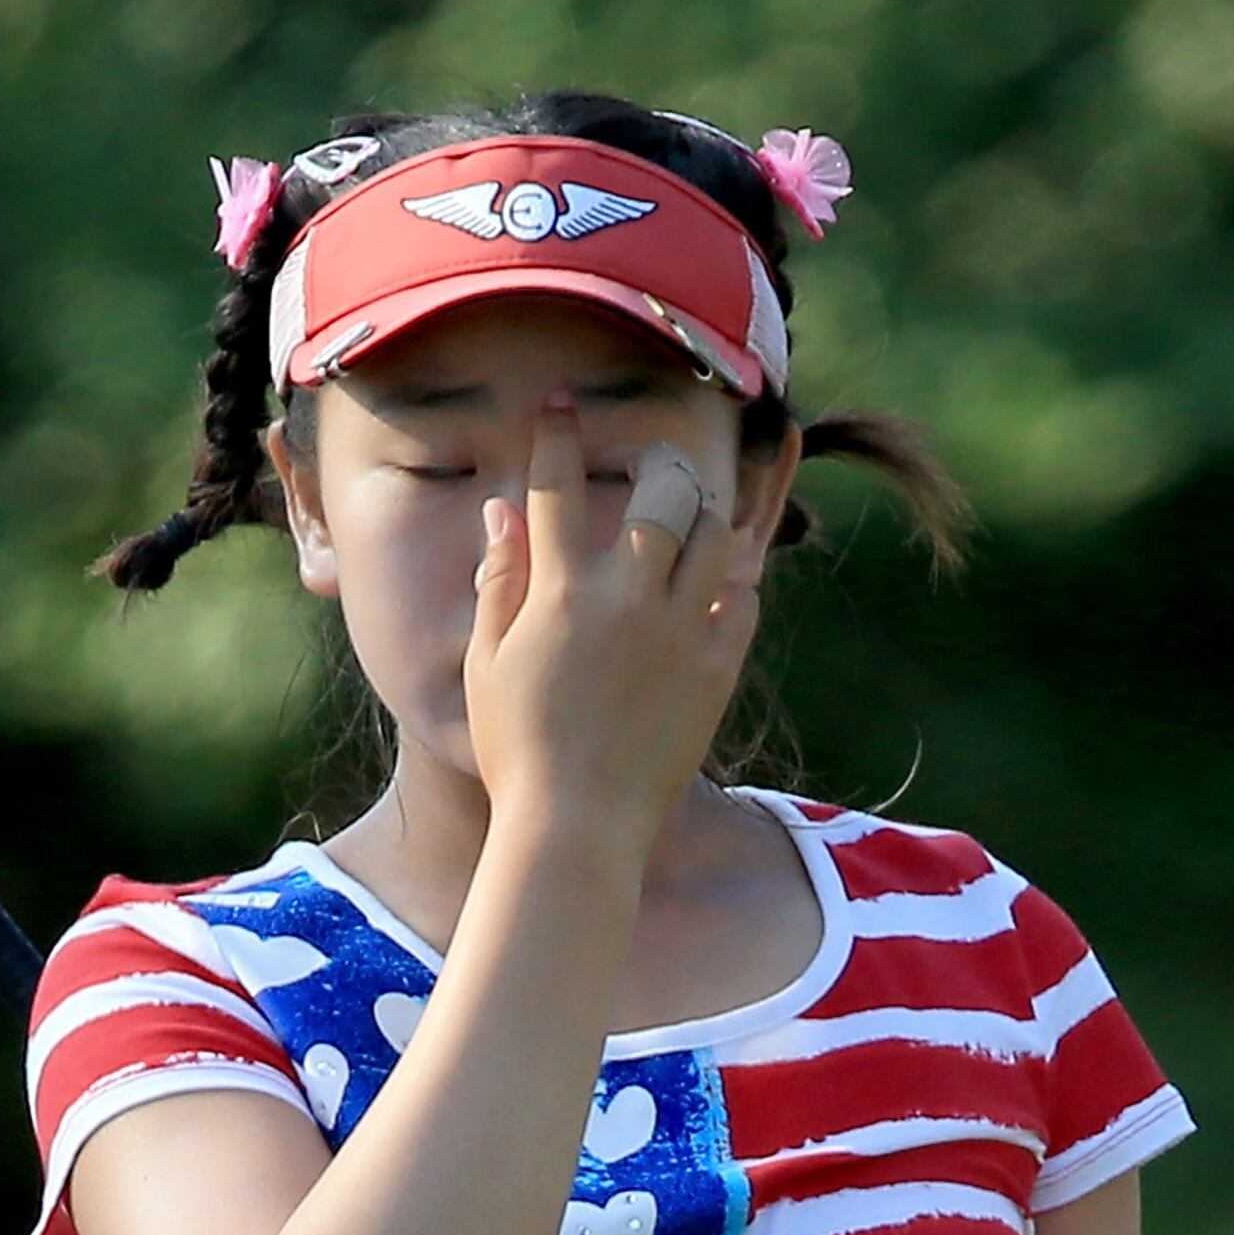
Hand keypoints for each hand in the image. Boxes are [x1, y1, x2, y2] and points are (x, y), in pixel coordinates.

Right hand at [459, 395, 764, 863]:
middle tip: (648, 470)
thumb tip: (504, 512)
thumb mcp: (489, 664)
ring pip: (714, 532)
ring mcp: (681, 631)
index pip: (558, 485)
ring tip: (688, 522)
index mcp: (562, 593)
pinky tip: (712, 587)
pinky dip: (732, 581)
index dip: (557, 434)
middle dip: (654, 466)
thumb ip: (500, 581)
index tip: (560, 404)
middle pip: (659, 490)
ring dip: (701, 515)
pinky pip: (744, 596)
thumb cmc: (518, 752)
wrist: (576, 831)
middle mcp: (628, 598)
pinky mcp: (717, 669)